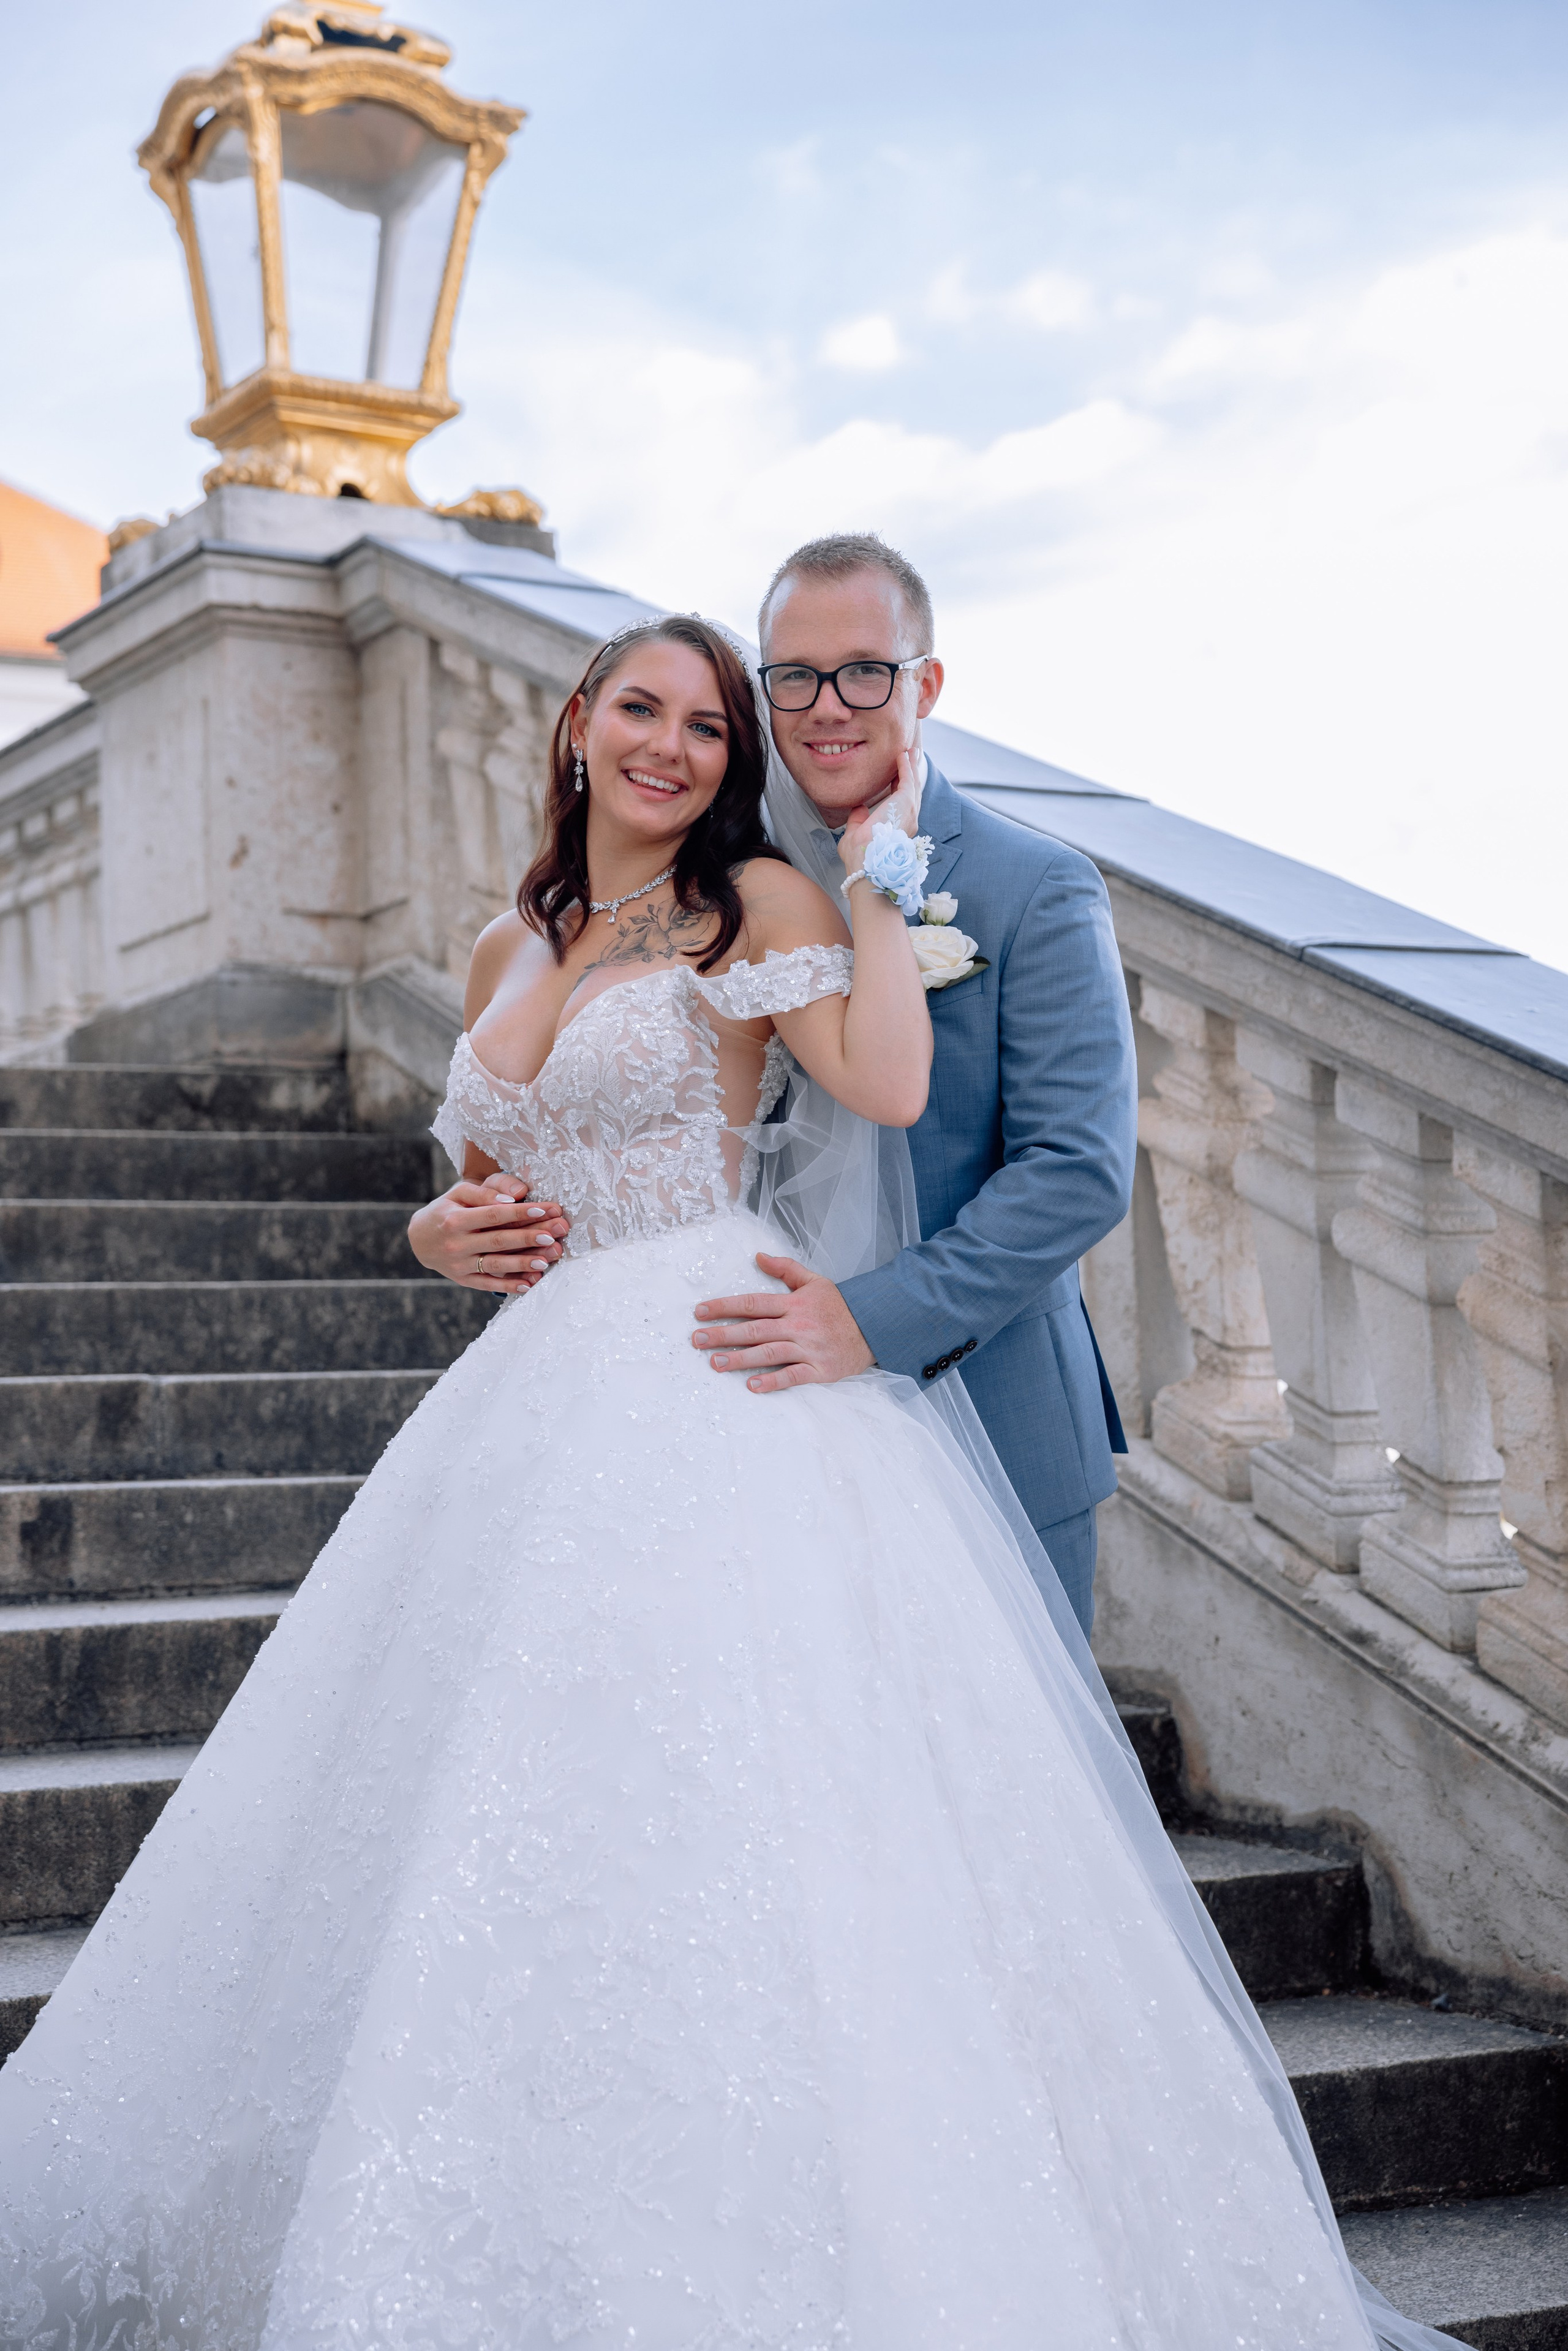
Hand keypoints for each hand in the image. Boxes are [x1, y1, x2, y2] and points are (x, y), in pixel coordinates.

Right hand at [407, 1173, 568, 1294]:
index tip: (545, 1209)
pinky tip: (529, 1284)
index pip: (493, 1215)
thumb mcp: (459, 1193)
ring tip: (546, 1261)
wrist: (419, 1238)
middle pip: (498, 1240)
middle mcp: (456, 1243)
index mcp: (455, 1219)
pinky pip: (488, 1284)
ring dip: (522, 1264)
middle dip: (528, 1238)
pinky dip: (508, 1286)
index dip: (520, 1212)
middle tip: (554, 1235)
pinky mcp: (463, 1280)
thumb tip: (513, 1197)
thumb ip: (485, 1191)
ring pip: (495, 1265)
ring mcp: (459, 1264)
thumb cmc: (448, 1209)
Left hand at [691, 1252, 873, 1391]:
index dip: (725, 1306)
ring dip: (740, 1359)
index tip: (700, 1311)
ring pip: (769, 1353)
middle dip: (723, 1334)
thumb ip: (785, 1268)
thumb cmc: (839, 1306)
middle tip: (697, 1340)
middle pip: (755, 1329)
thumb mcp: (814, 1281)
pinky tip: (752, 1386)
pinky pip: (793, 1376)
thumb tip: (758, 1256)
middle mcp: (798, 1325)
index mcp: (794, 1303)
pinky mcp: (819, 1369)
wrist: (874, 1328)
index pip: (753, 1303)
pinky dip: (773, 1381)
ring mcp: (808, 1348)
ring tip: (715, 1363)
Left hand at [839, 746, 919, 877]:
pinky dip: (906, 766)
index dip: (899, 787)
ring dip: (911, 766)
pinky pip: (908, 779)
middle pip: (911, 791)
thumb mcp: (855, 834)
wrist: (866, 862)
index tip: (895, 776)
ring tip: (909, 751)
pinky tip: (902, 755)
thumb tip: (859, 807)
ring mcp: (909, 812)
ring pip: (913, 783)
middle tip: (910, 757)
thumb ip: (858, 820)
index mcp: (897, 829)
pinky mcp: (906, 804)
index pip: (900, 804)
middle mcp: (907, 821)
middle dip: (910, 773)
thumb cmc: (859, 856)